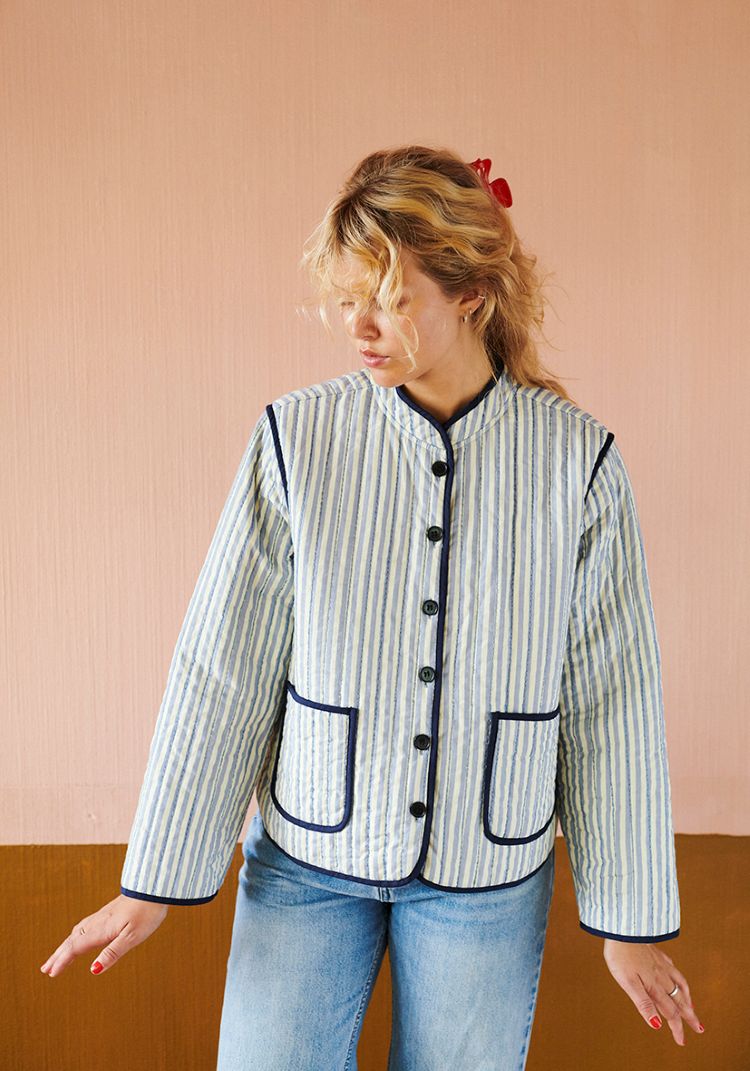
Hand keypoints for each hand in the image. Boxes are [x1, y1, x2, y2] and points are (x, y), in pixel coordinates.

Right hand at [40, 894, 168, 977]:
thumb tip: (93, 970)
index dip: (63, 961)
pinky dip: (76, 936)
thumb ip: (112, 953)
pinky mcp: (108, 913)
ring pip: (77, 932)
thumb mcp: (132, 937)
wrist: (153, 889)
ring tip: (57, 957)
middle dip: (58, 955)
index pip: (76, 948)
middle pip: (72, 940)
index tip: (51, 973)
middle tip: (45, 969)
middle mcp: (97, 922)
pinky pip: (85, 926)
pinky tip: (79, 937)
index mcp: (100, 930)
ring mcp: (102, 916)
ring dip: (65, 946)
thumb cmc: (146, 913)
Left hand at [602, 938, 703, 1045]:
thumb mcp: (628, 983)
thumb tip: (657, 1024)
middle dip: (689, 1016)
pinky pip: (674, 970)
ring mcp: (661, 965)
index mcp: (654, 987)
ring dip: (688, 999)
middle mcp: (661, 977)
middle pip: (679, 1001)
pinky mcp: (658, 954)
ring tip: (692, 1008)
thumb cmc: (620, 955)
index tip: (682, 1041)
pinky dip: (680, 980)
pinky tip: (679, 980)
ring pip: (680, 985)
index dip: (676, 1028)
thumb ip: (643, 1003)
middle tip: (699, 1029)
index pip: (670, 1012)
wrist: (622, 928)